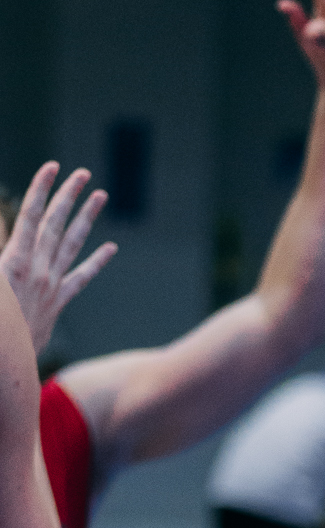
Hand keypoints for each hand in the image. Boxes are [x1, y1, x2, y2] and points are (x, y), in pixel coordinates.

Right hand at [0, 164, 116, 356]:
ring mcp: (51, 285)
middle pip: (55, 223)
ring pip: (72, 244)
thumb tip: (3, 223)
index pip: (29, 215)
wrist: (5, 360)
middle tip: (82, 173)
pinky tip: (110, 247)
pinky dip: (95, 261)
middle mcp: (38, 270)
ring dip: (86, 217)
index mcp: (14, 261)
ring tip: (100, 196)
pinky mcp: (58, 302)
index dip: (41, 189)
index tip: (52, 167)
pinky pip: (81, 278)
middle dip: (68, 196)